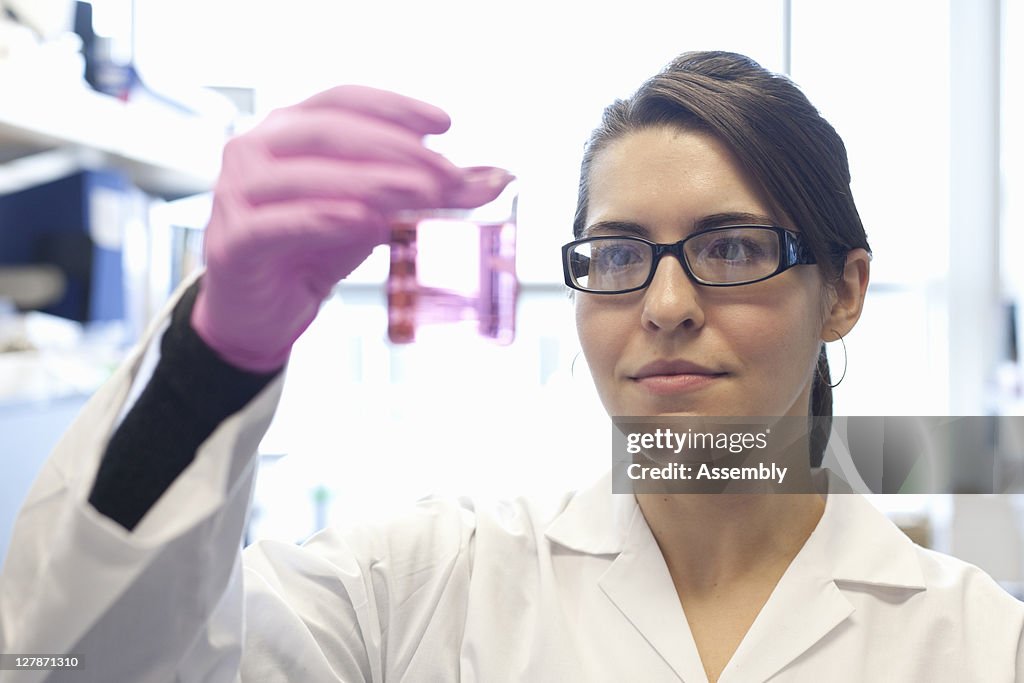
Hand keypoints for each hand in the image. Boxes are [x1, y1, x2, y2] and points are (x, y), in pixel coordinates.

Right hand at [190, 85, 513, 371]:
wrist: (263, 309)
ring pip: (306, 174)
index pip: (343, 100)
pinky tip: (366, 221)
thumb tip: (497, 179)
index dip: (394, 107)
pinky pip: (280, 222)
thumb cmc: (315, 248)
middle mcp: (257, 149)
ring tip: (422, 195)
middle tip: (446, 173)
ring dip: (371, 181)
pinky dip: (325, 218)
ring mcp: (239, 193)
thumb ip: (429, 193)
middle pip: (328, 131)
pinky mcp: (235, 241)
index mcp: (289, 130)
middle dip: (395, 149)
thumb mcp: (378, 213)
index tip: (444, 124)